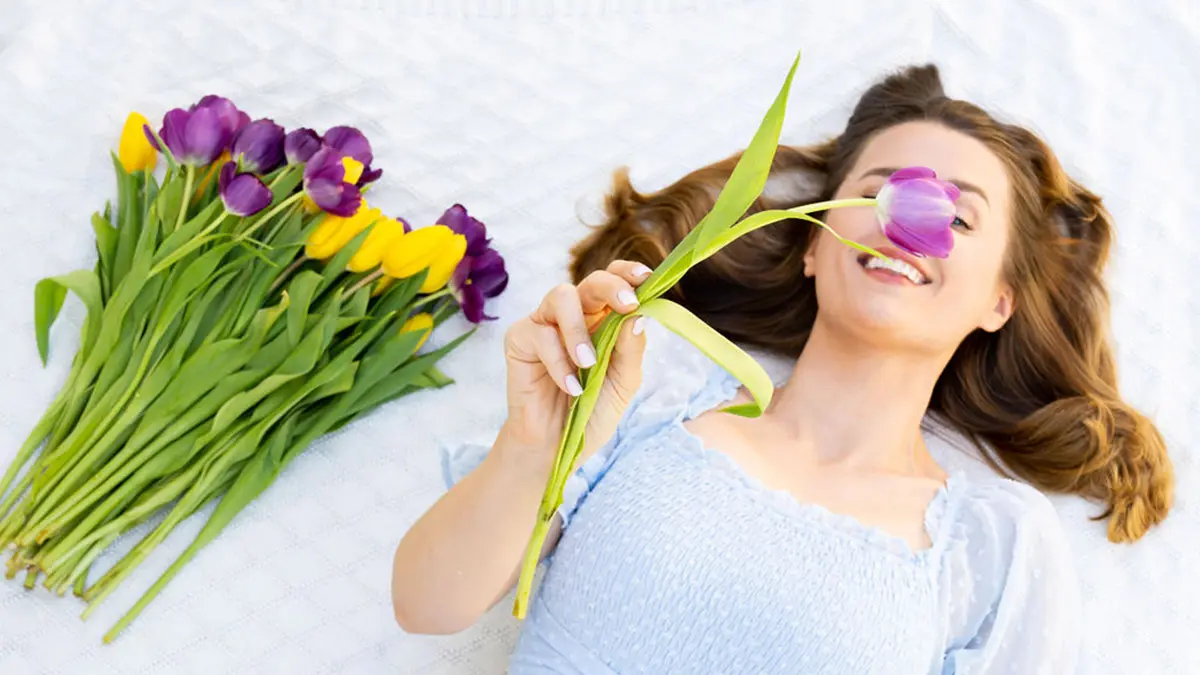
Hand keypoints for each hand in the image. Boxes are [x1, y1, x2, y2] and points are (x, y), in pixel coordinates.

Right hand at [500, 259, 651, 476]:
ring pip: (561, 296)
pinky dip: (558, 361)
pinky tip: (570, 387)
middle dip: (611, 287)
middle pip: (590, 281)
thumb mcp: (623, 383)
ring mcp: (545, 324)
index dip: (628, 273)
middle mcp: (574, 316)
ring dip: (579, 328)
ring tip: (588, 363)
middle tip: (627, 304)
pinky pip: (540, 334)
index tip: (646, 278)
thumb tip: (639, 316)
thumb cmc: (591, 412)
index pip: (614, 282)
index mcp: (602, 320)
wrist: (557, 446)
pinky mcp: (519, 340)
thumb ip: (631, 350)